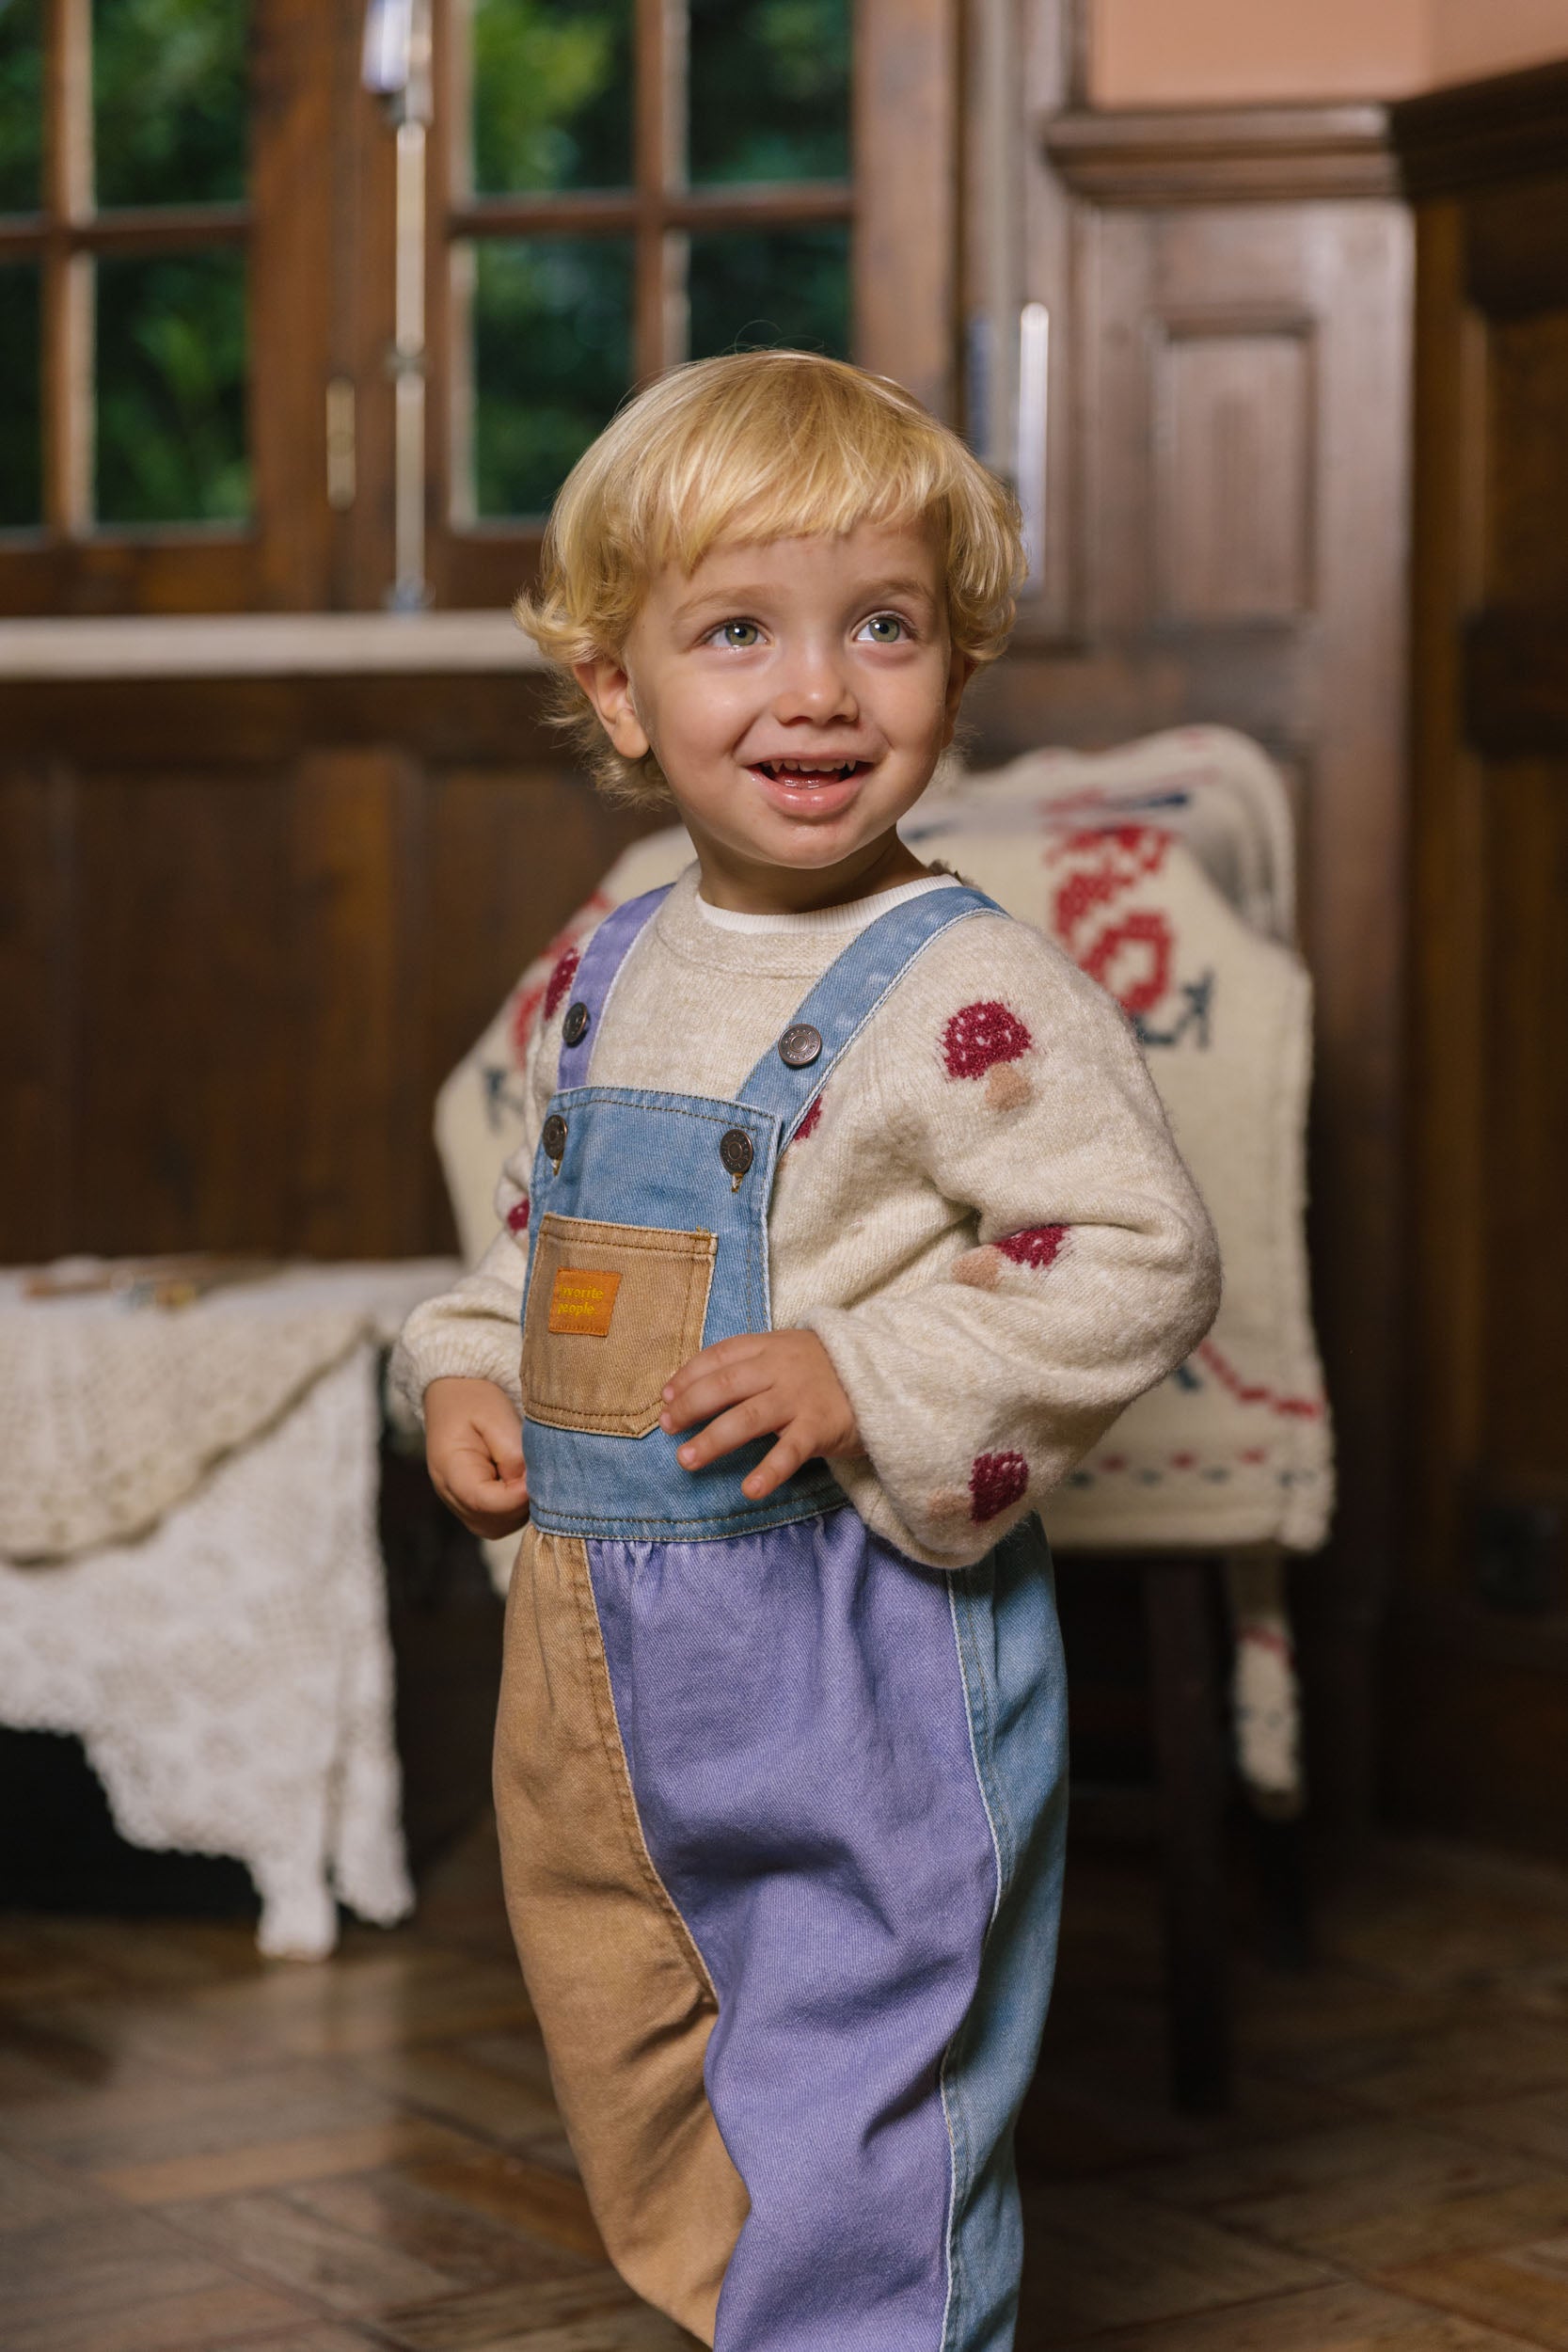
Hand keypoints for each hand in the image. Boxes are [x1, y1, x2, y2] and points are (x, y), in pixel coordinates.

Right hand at [424, 1377, 529, 1538]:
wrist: (454, 1397)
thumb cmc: (475, 1403)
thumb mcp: (496, 1417)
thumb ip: (513, 1454)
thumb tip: (528, 1486)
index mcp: (450, 1469)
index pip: (484, 1502)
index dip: (517, 1496)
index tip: (537, 1477)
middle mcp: (451, 1495)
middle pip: (493, 1520)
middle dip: (522, 1502)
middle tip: (537, 1472)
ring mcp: (461, 1505)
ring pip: (500, 1526)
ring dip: (521, 1507)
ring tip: (529, 1473)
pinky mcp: (475, 1507)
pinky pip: (500, 1521)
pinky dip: (517, 1508)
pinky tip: (523, 1481)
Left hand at [659, 1330, 863, 1502]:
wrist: (886, 1375)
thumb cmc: (828, 1370)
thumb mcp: (789, 1354)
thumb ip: (753, 1365)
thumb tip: (700, 1387)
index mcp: (770, 1346)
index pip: (718, 1356)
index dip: (687, 1376)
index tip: (665, 1397)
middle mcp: (780, 1368)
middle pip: (724, 1385)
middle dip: (689, 1407)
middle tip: (667, 1428)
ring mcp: (800, 1397)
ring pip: (746, 1417)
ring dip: (712, 1440)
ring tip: (687, 1459)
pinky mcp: (820, 1426)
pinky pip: (790, 1451)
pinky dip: (768, 1471)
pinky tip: (749, 1489)